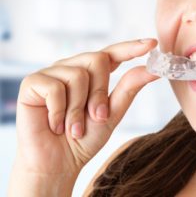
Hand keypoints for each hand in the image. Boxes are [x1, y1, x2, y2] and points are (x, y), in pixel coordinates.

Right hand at [13, 39, 157, 176]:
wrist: (58, 163)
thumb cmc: (84, 139)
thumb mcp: (112, 113)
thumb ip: (128, 89)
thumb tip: (151, 70)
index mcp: (92, 75)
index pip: (112, 53)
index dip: (131, 47)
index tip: (152, 44)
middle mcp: (72, 68)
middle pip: (97, 59)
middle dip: (100, 93)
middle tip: (96, 117)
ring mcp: (52, 73)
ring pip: (78, 74)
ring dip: (78, 109)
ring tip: (73, 127)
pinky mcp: (33, 83)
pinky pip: (54, 87)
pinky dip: (59, 112)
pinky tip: (55, 125)